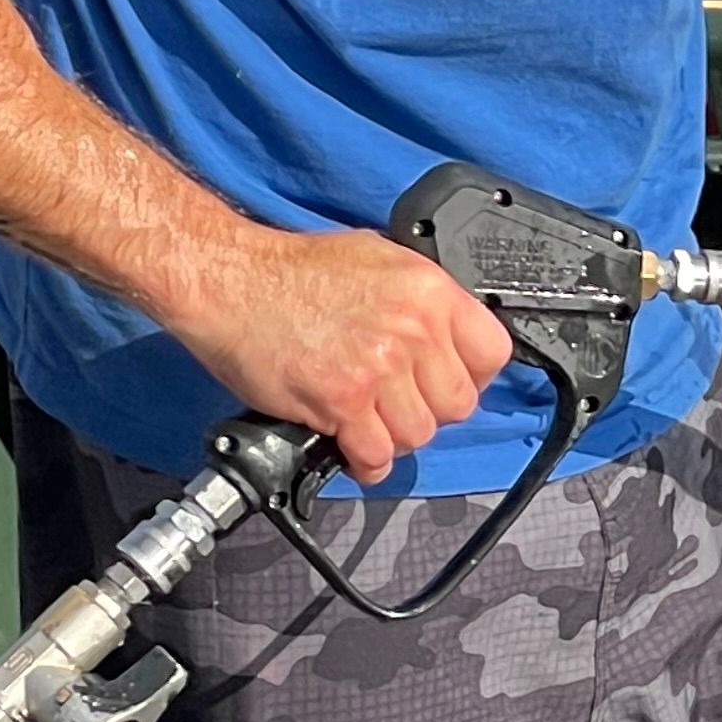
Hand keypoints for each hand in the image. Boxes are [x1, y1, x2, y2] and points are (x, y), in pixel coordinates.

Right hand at [156, 224, 511, 484]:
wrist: (228, 279)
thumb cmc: (293, 270)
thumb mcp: (379, 260)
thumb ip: (423, 302)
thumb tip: (451, 338)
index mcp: (429, 291)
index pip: (493, 354)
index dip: (472, 376)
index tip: (448, 381)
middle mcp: (412, 330)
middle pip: (457, 405)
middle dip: (429, 411)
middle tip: (399, 403)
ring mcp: (378, 367)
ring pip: (418, 435)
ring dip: (393, 436)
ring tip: (368, 419)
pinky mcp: (342, 401)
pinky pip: (376, 455)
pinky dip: (365, 461)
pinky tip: (352, 447)